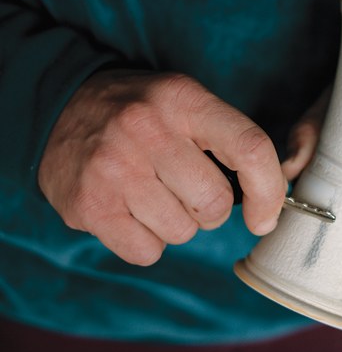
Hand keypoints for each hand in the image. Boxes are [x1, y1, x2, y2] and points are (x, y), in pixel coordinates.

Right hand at [39, 70, 286, 265]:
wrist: (60, 107)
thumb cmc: (139, 112)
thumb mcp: (184, 102)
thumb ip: (229, 140)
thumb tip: (270, 200)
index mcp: (183, 99)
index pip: (250, 148)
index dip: (268, 191)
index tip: (264, 217)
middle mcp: (146, 129)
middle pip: (215, 203)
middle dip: (209, 207)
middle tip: (184, 187)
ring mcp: (113, 169)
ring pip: (183, 231)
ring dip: (177, 222)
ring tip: (151, 192)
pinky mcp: (88, 205)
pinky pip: (148, 252)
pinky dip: (148, 241)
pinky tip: (130, 211)